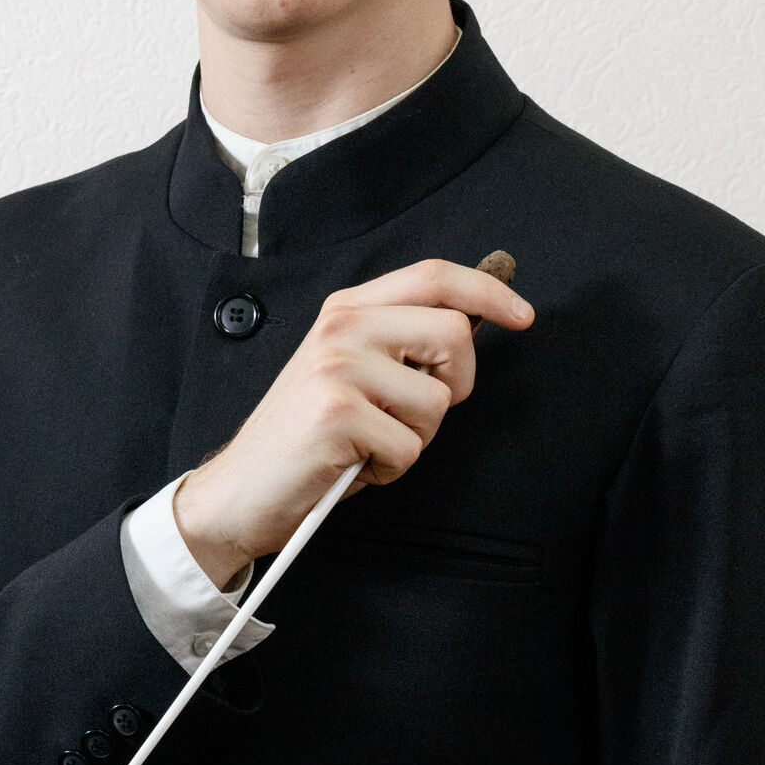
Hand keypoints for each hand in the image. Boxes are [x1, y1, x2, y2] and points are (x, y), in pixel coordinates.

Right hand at [172, 258, 533, 589]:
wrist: (241, 488)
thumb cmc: (309, 437)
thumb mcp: (353, 372)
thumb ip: (402, 344)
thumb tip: (471, 326)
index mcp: (347, 308)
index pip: (433, 276)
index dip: (487, 291)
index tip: (522, 315)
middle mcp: (341, 326)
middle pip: (453, 334)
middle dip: (456, 386)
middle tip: (413, 414)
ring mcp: (337, 366)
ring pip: (438, 400)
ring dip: (416, 437)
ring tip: (370, 443)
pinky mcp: (337, 412)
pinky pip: (410, 446)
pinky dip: (391, 469)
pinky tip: (353, 463)